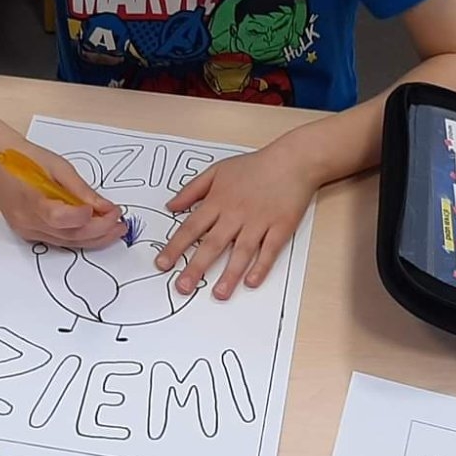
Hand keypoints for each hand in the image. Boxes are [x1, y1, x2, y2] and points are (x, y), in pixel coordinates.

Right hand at [0, 140, 123, 247]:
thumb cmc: (27, 159)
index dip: (86, 217)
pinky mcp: (30, 234)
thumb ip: (80, 189)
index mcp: (30, 200)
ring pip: (67, 243)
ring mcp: (27, 231)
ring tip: (116, 229)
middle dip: (100, 231)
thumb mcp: (57, 165)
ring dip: (95, 238)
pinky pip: (60, 241)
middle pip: (69, 235)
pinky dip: (80, 237)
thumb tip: (105, 207)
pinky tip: (96, 230)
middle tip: (121, 222)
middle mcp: (27, 222)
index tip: (108, 209)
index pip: (60, 218)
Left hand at [156, 142, 317, 300]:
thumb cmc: (254, 166)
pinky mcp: (281, 227)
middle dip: (196, 267)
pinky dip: (261, 266)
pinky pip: (270, 250)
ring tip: (219, 294)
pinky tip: (251, 282)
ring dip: (229, 274)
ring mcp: (259, 222)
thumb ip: (192, 190)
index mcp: (218, 201)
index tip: (162, 264)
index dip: (175, 247)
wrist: (293, 160)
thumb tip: (171, 206)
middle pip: (213, 244)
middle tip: (183, 287)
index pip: (191, 227)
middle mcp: (236, 214)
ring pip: (241, 251)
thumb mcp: (217, 170)